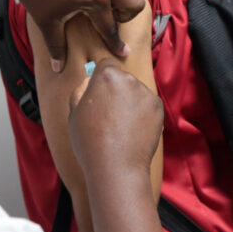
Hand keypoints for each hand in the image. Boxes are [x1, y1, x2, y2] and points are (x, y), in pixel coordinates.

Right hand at [68, 59, 162, 178]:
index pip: (105, 64)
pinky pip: (147, 104)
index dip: (100, 79)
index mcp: (106, 76)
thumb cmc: (90, 141)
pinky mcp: (158, 107)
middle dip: (115, 91)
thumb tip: (89, 80)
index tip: (98, 94)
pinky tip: (132, 130)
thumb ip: (81, 90)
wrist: (116, 166)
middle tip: (107, 115)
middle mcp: (129, 79)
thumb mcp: (74, 113)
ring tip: (120, 127)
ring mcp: (146, 93)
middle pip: (121, 78)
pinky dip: (142, 113)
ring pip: (135, 91)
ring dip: (129, 102)